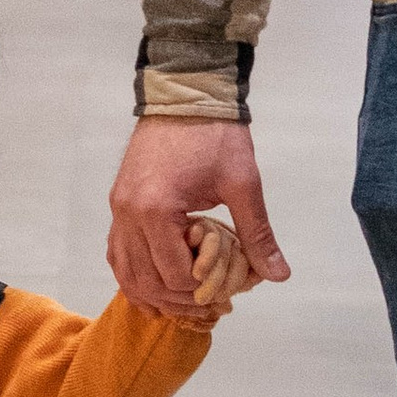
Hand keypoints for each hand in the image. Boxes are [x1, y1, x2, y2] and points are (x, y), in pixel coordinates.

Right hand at [107, 116, 289, 318]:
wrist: (187, 92)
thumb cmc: (216, 135)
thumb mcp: (242, 184)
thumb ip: (256, 233)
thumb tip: (278, 274)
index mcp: (155, 209)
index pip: (175, 274)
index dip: (203, 289)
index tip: (229, 289)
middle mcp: (128, 214)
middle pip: (147, 280)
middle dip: (180, 299)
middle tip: (212, 304)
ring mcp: (118, 209)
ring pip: (126, 272)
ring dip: (155, 293)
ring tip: (188, 302)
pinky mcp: (118, 203)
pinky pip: (118, 252)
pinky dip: (135, 275)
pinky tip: (157, 287)